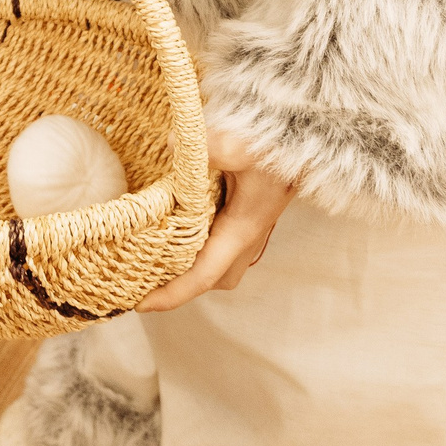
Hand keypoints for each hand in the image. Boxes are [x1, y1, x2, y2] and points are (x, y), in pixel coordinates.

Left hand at [137, 129, 296, 310]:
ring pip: (218, 264)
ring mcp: (248, 229)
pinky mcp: (245, 217)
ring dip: (191, 266)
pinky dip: (197, 245)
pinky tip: (176, 224)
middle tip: (143, 277)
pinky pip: (219, 245)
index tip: (141, 304)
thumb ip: (212, 146)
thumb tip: (172, 145)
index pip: (204, 275)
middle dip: (181, 285)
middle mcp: (246, 236)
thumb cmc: (277, 146)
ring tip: (154, 255)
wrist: (304, 141)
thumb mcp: (244, 145)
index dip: (172, 294)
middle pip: (212, 278)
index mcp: (242, 229)